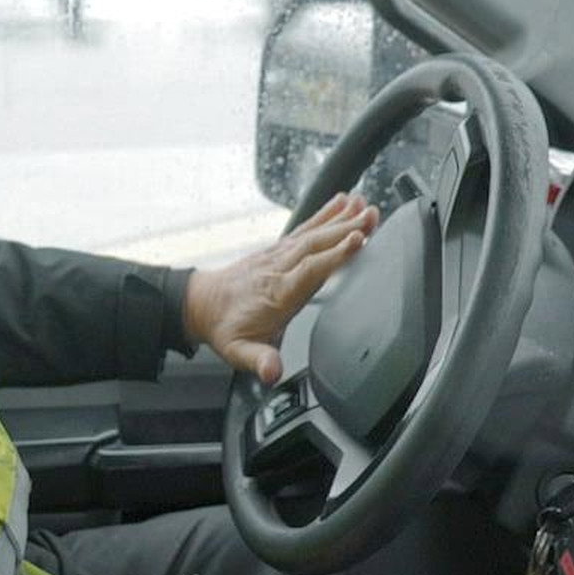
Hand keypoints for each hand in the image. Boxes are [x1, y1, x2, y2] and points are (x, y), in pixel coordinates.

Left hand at [183, 192, 379, 385]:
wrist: (201, 304)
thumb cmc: (226, 327)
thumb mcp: (239, 351)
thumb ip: (259, 360)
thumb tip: (272, 372)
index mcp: (277, 293)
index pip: (310, 270)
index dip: (335, 255)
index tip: (358, 240)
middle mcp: (279, 268)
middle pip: (317, 245)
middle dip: (346, 229)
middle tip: (372, 216)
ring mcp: (278, 255)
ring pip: (313, 233)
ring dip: (341, 218)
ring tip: (366, 205)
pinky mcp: (279, 249)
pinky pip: (305, 228)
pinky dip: (325, 214)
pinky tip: (343, 203)